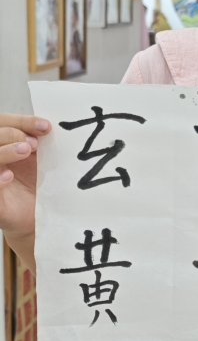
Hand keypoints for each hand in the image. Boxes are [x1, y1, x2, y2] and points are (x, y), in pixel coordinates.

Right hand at [0, 114, 50, 262]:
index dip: (22, 121)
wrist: (41, 220)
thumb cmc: (39, 187)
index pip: (4, 123)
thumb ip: (40, 143)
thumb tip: (50, 126)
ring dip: (5, 151)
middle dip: (12, 133)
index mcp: (6, 145)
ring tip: (25, 151)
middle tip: (34, 143)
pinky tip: (8, 177)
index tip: (45, 126)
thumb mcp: (42, 161)